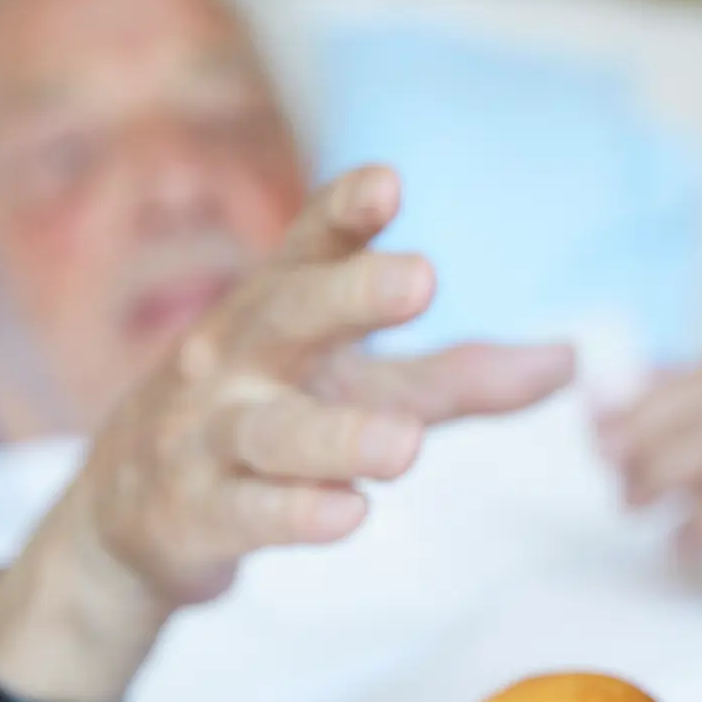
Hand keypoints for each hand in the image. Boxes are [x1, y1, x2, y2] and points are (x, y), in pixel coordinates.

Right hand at [73, 165, 573, 609]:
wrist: (129, 520)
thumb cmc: (266, 423)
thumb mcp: (362, 390)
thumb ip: (461, 377)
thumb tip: (572, 359)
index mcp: (273, 310)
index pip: (306, 250)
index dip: (342, 214)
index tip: (388, 180)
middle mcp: (234, 361)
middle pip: (286, 317)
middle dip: (348, 295)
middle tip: (419, 277)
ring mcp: (206, 438)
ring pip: (272, 431)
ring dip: (338, 436)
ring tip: (405, 446)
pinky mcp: (193, 515)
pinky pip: (245, 513)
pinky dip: (294, 514)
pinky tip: (347, 514)